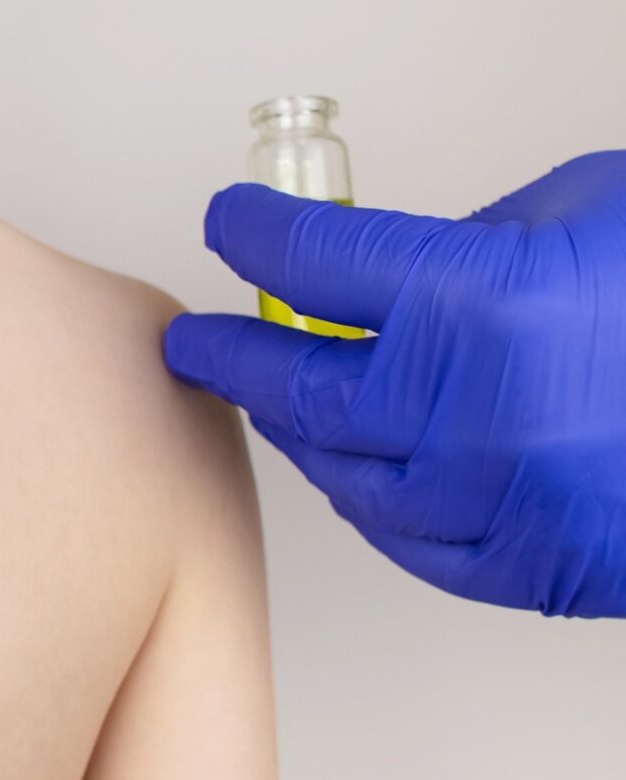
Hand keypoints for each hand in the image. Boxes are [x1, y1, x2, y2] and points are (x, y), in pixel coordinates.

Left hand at [164, 152, 625, 617]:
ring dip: (299, 430)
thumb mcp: (583, 214)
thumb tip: (384, 269)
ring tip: (273, 398)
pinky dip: (374, 502)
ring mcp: (502, 500)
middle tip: (196, 340)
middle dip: (234, 354)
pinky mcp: (538, 566)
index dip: (254, 231)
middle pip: (296, 382)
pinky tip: (355, 473)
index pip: (310, 257)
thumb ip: (468, 240)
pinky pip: (413, 541)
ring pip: (342, 471)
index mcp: (476, 300)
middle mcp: (470, 412)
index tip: (230, 221)